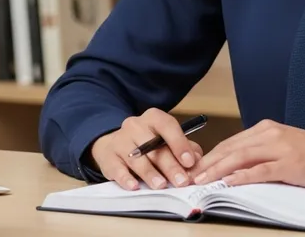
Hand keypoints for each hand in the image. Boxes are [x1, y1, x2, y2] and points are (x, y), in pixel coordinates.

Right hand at [89, 108, 203, 190]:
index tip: (189, 161)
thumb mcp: (164, 139)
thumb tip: (197, 159)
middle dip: (169, 165)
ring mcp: (120, 140)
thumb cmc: (146, 142)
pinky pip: (117, 168)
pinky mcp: (107, 156)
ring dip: (150, 173)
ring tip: (161, 186)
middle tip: (181, 181)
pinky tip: (134, 186)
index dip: (179, 143)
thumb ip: (183, 147)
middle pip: (154, 146)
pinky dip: (126, 178)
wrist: (113, 144)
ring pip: (137, 157)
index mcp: (153, 118)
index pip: (167, 126)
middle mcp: (135, 125)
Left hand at [190, 119, 304, 190]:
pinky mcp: (292, 164)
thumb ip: (262, 154)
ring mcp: (281, 148)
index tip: (192, 168)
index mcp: (268, 129)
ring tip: (201, 181)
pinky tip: (230, 182)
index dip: (210, 156)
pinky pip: (262, 170)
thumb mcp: (285, 149)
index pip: (231, 142)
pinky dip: (243, 176)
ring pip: (241, 157)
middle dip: (207, 163)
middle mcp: (271, 133)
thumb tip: (235, 168)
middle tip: (187, 178)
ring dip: (218, 170)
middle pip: (231, 148)